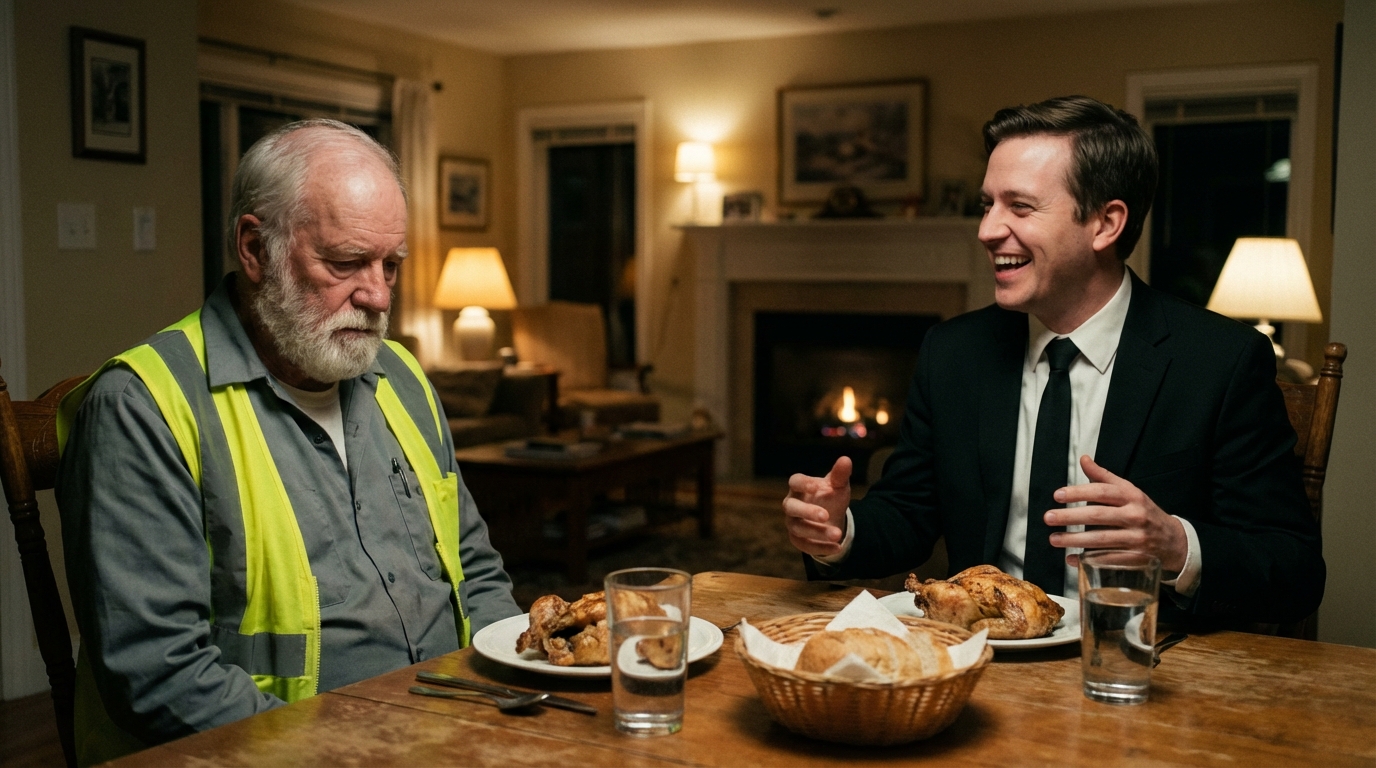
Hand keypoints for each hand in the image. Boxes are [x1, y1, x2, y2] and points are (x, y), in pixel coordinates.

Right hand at [782, 457, 852, 556]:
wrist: (831, 519)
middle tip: (826, 515)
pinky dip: (821, 547)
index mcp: (799, 487)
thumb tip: (846, 460)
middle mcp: (791, 505)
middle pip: (791, 507)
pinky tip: (837, 546)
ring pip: (799, 528)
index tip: (818, 487)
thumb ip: (840, 475)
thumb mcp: (838, 486)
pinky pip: (805, 545)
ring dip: (818, 532)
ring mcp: (793, 523)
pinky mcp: (797, 540)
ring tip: (837, 534)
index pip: (794, 481)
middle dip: (808, 512)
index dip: (804, 483)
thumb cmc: (830, 497)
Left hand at [1046, 455, 1187, 573]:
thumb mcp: (1128, 490)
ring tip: (1054, 539)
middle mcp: (1135, 515)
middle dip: (1070, 517)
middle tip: (1049, 517)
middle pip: (1098, 516)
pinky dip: (1088, 560)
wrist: (1173, 540)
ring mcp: (1136, 538)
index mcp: (1131, 496)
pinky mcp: (1136, 558)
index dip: (1078, 492)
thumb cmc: (1144, 512)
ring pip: (1101, 539)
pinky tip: (1071, 558)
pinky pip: (1108, 559)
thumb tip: (1084, 459)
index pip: (1102, 491)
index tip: (1058, 495)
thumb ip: (1103, 477)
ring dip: (1074, 540)